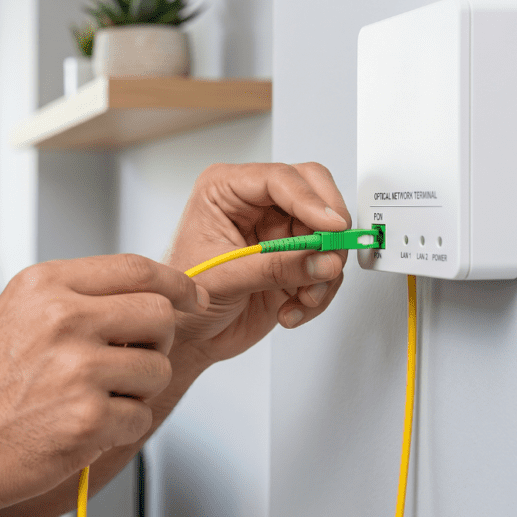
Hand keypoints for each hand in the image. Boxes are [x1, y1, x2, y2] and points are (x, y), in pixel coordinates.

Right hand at [0, 254, 206, 516]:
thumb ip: (79, 297)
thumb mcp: (20, 315)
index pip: (136, 268)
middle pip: (160, 314)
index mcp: (45, 285)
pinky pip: (141, 416)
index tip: (190, 295)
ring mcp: (76, 368)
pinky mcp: (88, 418)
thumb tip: (148, 294)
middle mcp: (62, 318)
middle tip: (128, 361)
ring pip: (158, 369)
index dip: (175, 282)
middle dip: (156, 342)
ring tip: (92, 398)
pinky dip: (120, 428)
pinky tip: (82, 426)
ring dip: (137, 390)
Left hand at [164, 162, 350, 363]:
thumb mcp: (225, 277)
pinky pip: (326, 267)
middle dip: (327, 231)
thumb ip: (275, 266)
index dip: (311, 201)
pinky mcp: (292, 261)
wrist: (187, 337)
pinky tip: (292, 309)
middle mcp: (255, 205)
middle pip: (315, 194)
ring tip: (303, 298)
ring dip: (323, 271)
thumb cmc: (183, 300)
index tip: (332, 227)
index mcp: (226, 190)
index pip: (280, 179)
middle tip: (330, 259)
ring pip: (326, 234)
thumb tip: (323, 260)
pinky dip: (318, 292)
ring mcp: (276, 232)